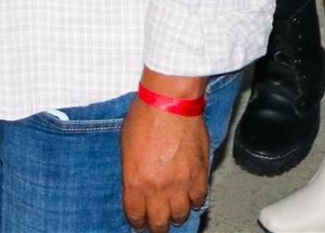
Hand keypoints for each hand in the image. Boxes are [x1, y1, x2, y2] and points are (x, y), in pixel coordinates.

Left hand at [120, 97, 209, 232]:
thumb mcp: (125, 146)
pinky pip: (199, 200)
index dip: (136, 221)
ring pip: (181, 215)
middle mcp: (158, 188)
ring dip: (176, 215)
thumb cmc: (143, 118)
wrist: (170, 104)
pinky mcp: (199, 176)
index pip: (135, 215)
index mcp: (135, 181)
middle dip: (156, 226)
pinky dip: (194, 201)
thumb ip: (131, 171)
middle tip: (156, 225)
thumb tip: (136, 187)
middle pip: (159, 222)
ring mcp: (181, 184)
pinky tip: (190, 198)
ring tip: (174, 212)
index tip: (138, 222)